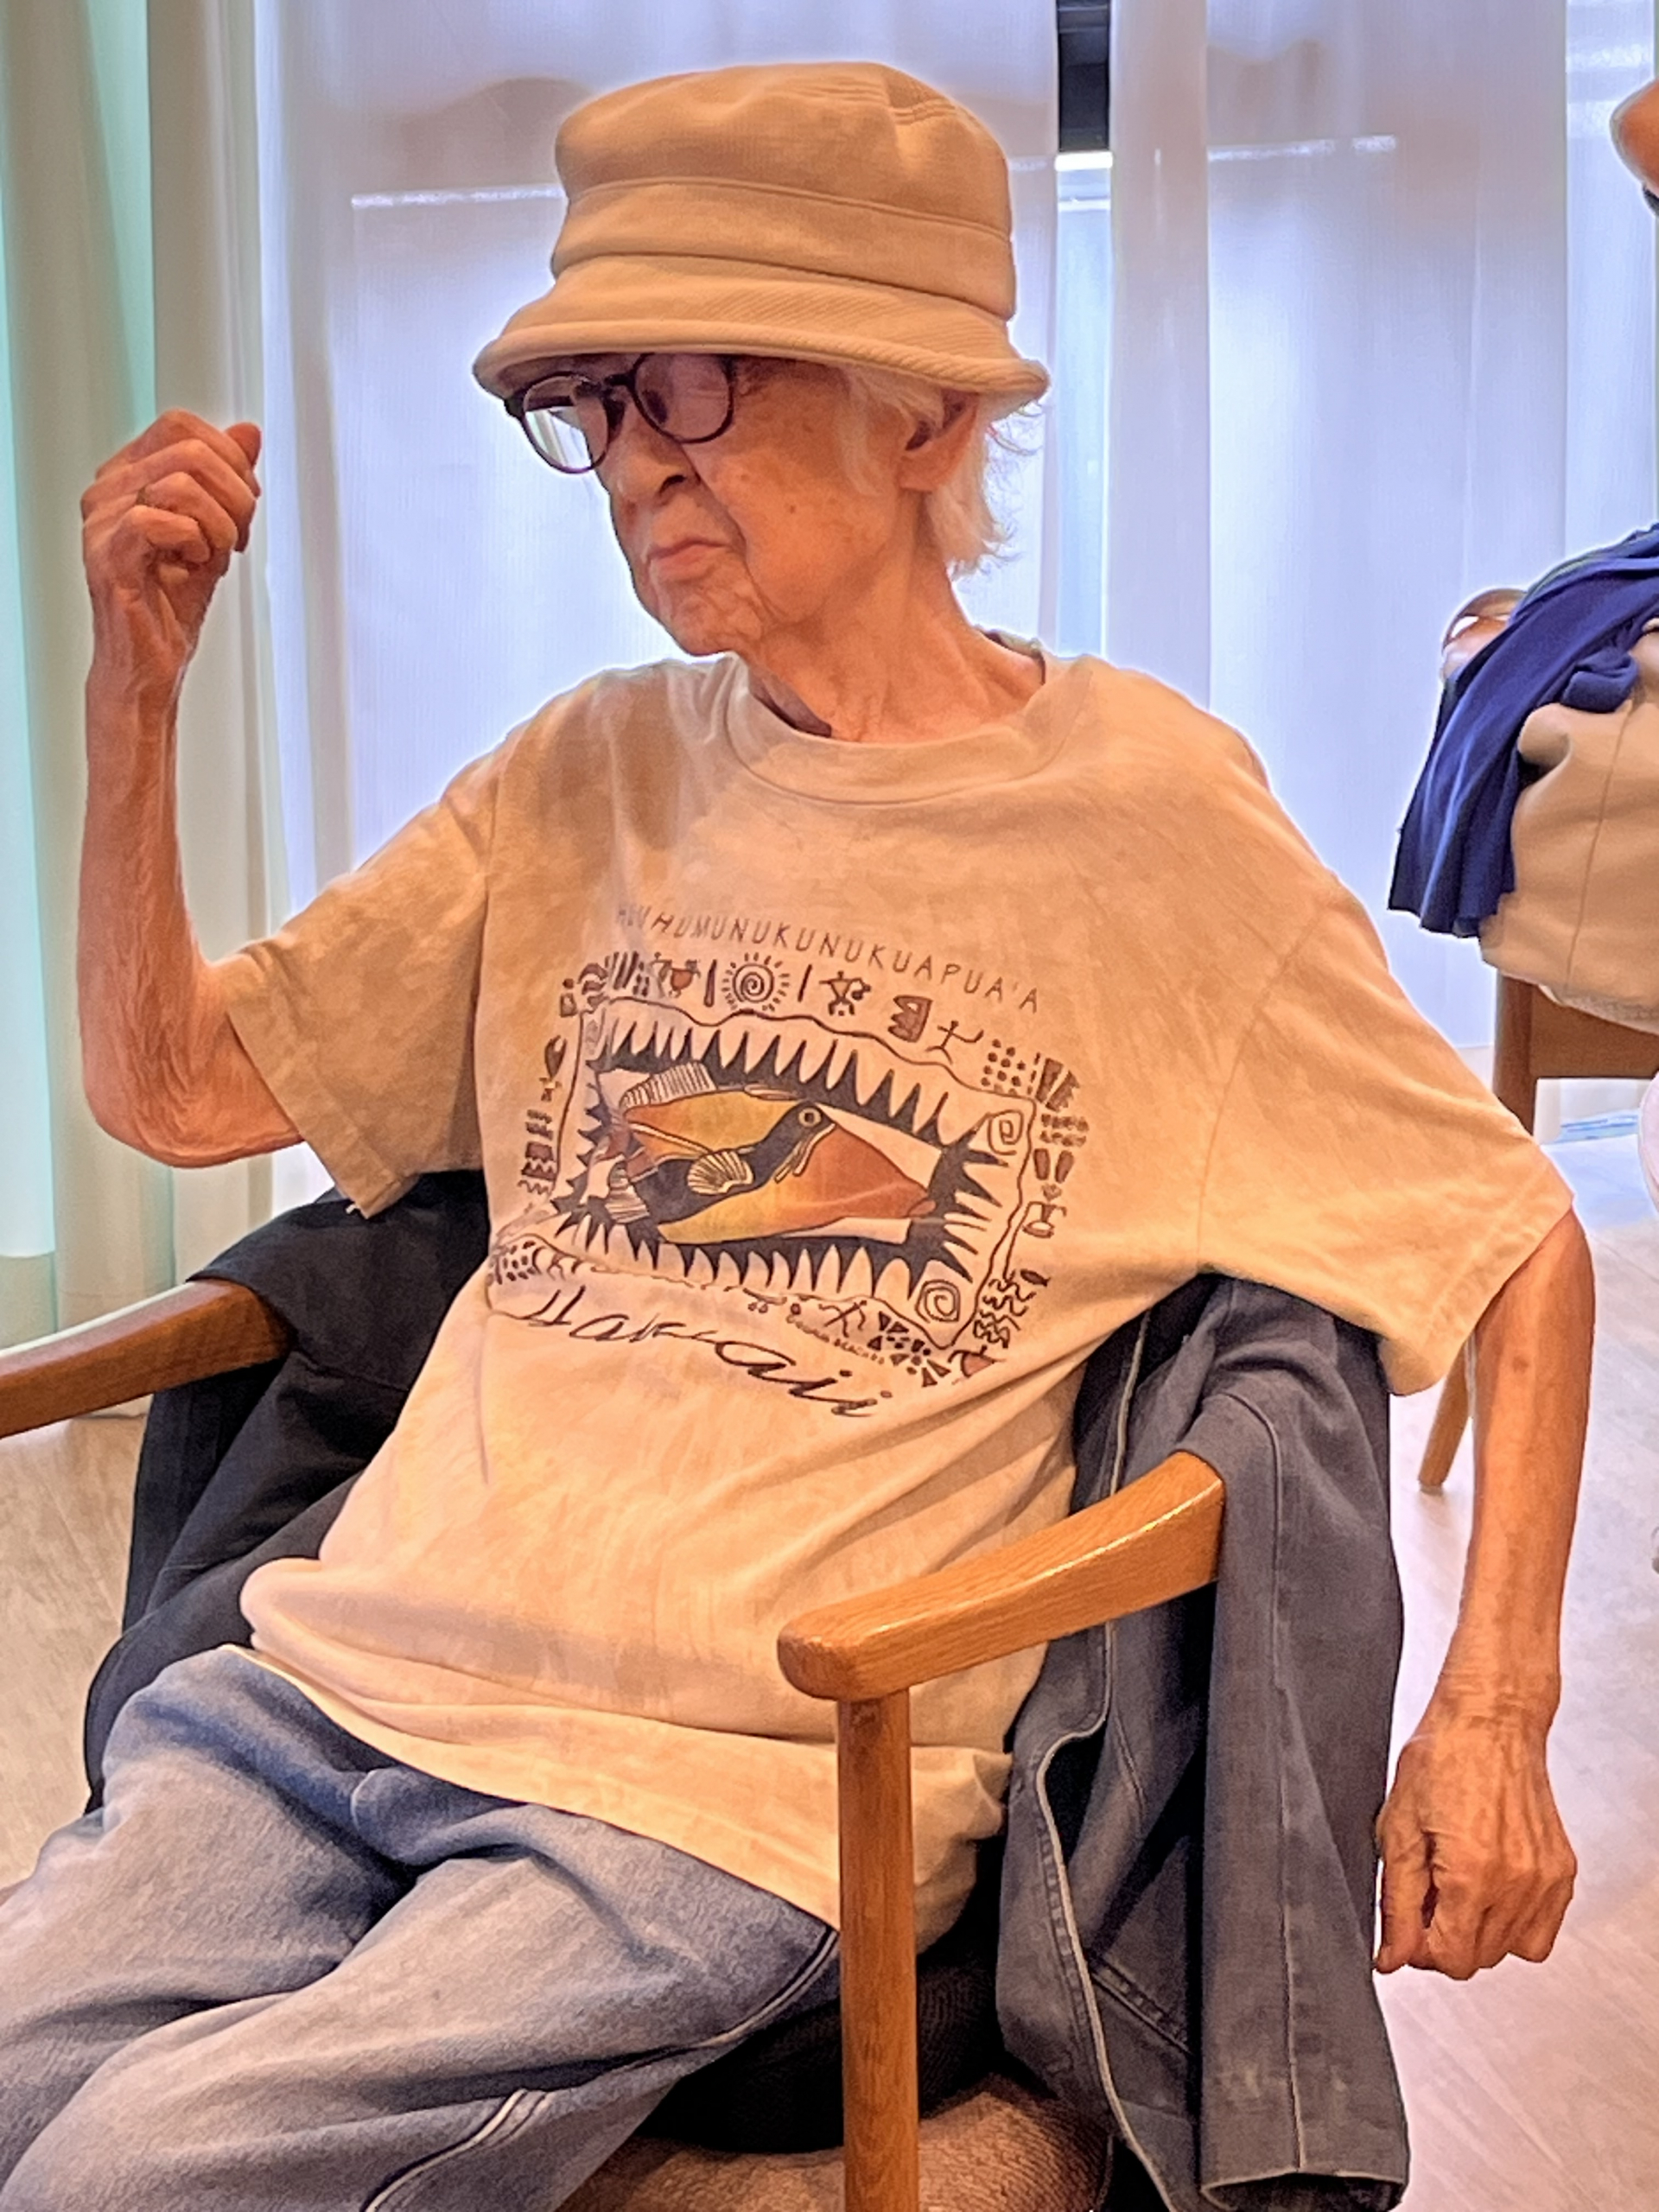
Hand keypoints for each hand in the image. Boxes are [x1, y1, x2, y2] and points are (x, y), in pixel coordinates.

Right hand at [81, 410, 260, 700]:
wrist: (153, 662)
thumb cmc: (174, 601)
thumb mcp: (216, 528)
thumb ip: (230, 478)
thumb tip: (249, 431)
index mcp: (128, 474)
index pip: (181, 425)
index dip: (229, 458)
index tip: (245, 504)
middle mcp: (107, 489)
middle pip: (189, 448)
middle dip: (235, 494)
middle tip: (237, 535)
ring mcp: (101, 519)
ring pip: (181, 481)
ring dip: (219, 523)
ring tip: (214, 554)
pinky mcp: (106, 554)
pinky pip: (160, 520)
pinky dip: (194, 542)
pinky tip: (192, 566)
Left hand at [1375, 1701, 1575, 1977]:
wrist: (1490, 1721)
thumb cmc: (1442, 1757)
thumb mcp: (1397, 1828)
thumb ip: (1396, 1902)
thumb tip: (1392, 1957)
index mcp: (1472, 1872)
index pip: (1450, 1959)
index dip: (1419, 1948)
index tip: (1409, 1923)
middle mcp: (1517, 1882)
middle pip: (1479, 1959)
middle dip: (1445, 1938)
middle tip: (1428, 1894)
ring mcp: (1546, 1880)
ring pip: (1509, 1950)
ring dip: (1478, 1932)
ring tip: (1455, 1885)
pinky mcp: (1562, 1873)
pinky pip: (1540, 1932)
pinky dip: (1512, 1924)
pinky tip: (1488, 1888)